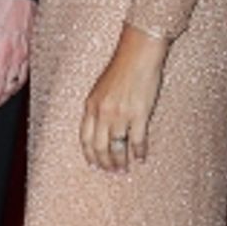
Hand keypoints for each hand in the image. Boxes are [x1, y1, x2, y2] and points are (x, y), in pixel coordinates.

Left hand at [80, 24, 168, 171]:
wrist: (138, 52)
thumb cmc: (122, 66)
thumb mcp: (101, 87)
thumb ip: (99, 106)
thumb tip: (101, 126)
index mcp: (91, 105)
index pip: (85, 138)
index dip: (89, 154)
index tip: (94, 165)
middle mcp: (102, 112)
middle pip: (99, 147)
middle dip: (105, 163)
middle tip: (111, 173)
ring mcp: (120, 114)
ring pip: (117, 147)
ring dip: (121, 162)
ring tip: (125, 170)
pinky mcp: (139, 114)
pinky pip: (137, 140)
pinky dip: (139, 152)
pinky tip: (142, 158)